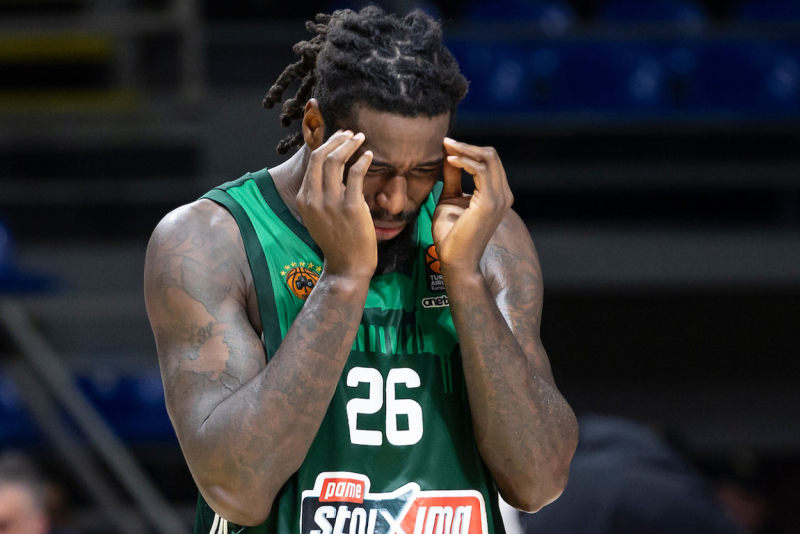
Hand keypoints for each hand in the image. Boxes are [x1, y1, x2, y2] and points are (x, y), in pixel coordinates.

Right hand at [296, 130, 376, 279]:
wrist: (347, 265)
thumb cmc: (336, 240)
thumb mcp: (317, 216)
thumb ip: (319, 194)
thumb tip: (328, 170)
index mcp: (304, 198)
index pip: (312, 163)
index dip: (327, 145)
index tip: (339, 139)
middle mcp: (314, 198)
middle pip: (322, 156)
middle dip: (337, 139)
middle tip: (350, 134)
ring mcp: (332, 202)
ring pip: (337, 161)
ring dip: (350, 145)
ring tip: (360, 139)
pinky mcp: (351, 207)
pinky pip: (356, 174)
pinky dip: (362, 160)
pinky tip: (369, 155)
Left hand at [432, 138, 513, 277]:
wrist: (455, 260)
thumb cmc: (451, 235)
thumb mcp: (449, 198)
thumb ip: (453, 177)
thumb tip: (449, 155)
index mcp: (497, 194)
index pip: (489, 161)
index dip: (468, 149)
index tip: (447, 144)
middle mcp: (503, 194)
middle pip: (491, 155)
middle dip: (467, 146)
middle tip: (446, 142)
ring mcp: (499, 198)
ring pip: (489, 159)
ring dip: (465, 150)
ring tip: (446, 148)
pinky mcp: (489, 203)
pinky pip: (480, 171)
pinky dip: (464, 162)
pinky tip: (450, 161)